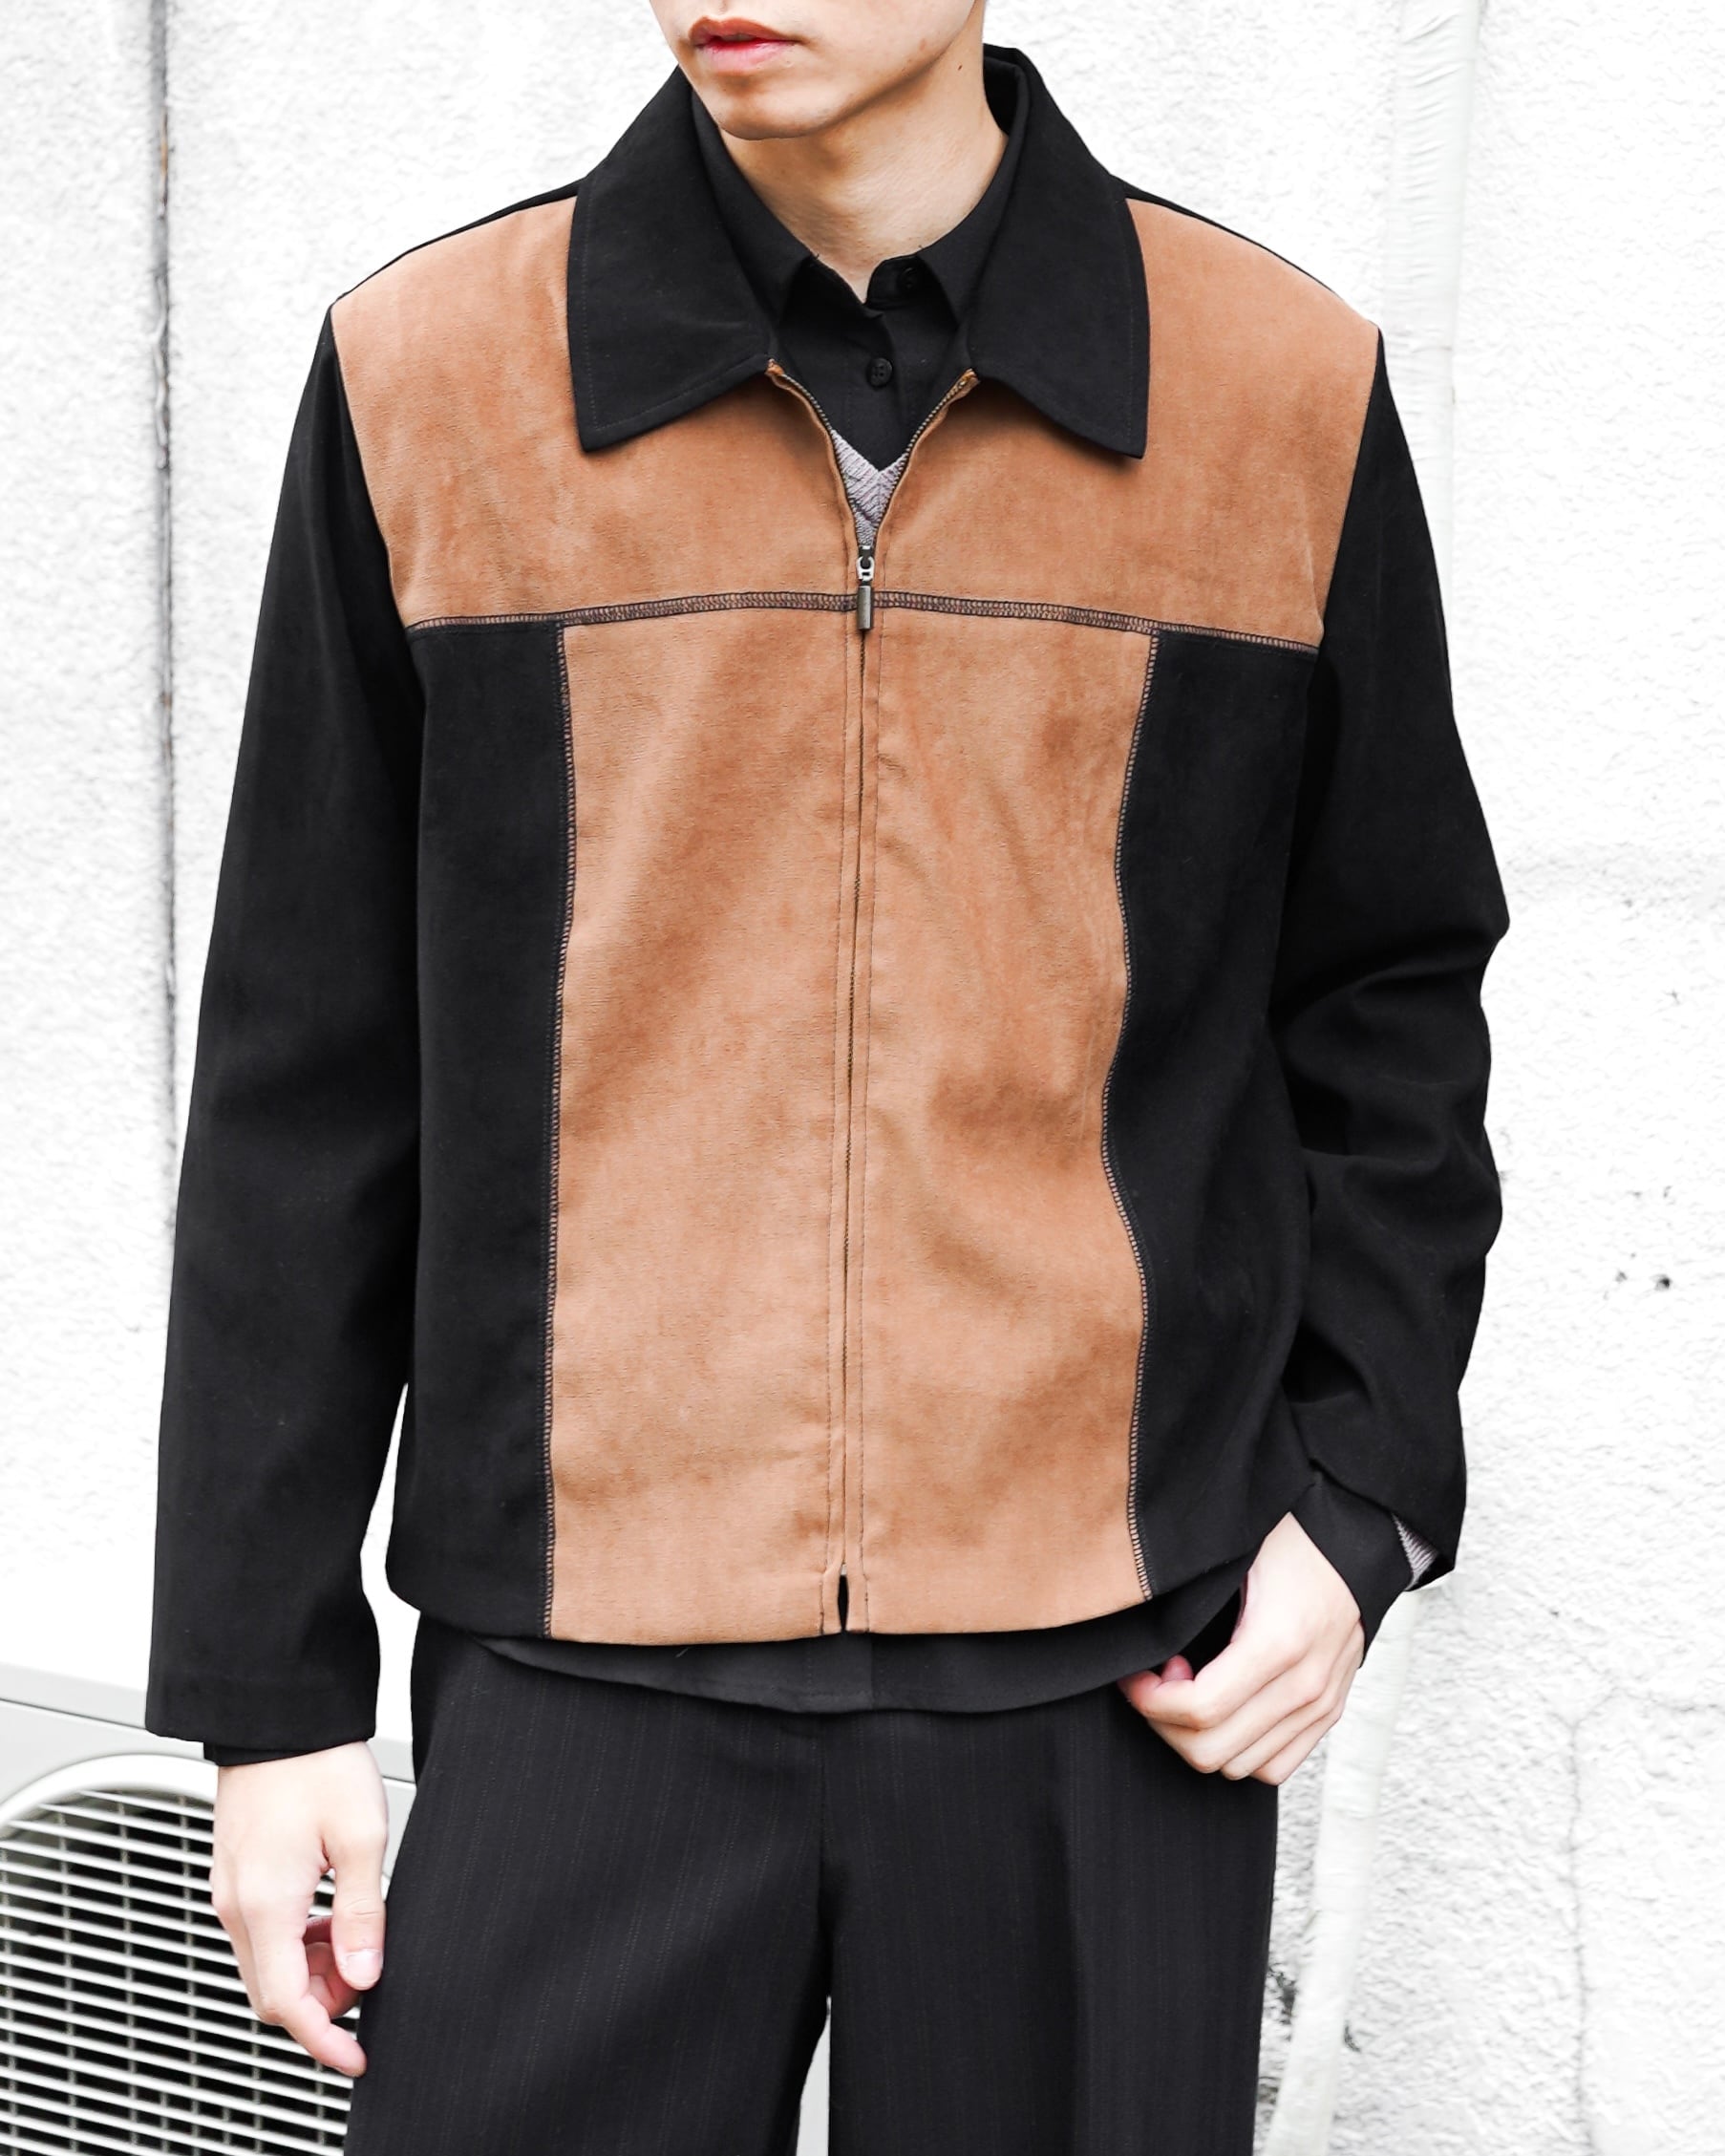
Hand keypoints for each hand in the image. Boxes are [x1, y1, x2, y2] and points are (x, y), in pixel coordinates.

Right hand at [209, 1742, 387, 2074]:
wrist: (280, 1713)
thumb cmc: (319, 1762)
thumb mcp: (361, 1837)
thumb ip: (361, 1915)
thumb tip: (365, 1977)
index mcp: (265, 1903)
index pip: (287, 2004)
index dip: (324, 2040)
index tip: (357, 2056)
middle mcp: (236, 1905)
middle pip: (271, 1994)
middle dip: (321, 2005)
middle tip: (370, 1978)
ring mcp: (230, 1889)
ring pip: (265, 1965)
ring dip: (311, 1972)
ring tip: (357, 1940)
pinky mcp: (236, 1873)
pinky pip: (260, 1933)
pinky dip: (296, 1943)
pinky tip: (331, 1916)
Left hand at [1117, 1511, 1363, 1784]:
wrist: (1354, 1542)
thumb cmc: (1290, 1540)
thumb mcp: (1233, 1554)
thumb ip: (1190, 1595)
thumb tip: (1137, 1623)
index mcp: (1278, 1642)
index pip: (1200, 1708)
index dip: (1149, 1700)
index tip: (1133, 1675)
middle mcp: (1305, 1684)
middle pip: (1213, 1749)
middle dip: (1165, 1722)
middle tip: (1158, 1679)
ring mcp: (1320, 1705)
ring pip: (1239, 1766)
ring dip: (1199, 1736)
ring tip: (1190, 1689)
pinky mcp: (1328, 1714)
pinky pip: (1274, 1766)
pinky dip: (1237, 1749)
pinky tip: (1222, 1709)